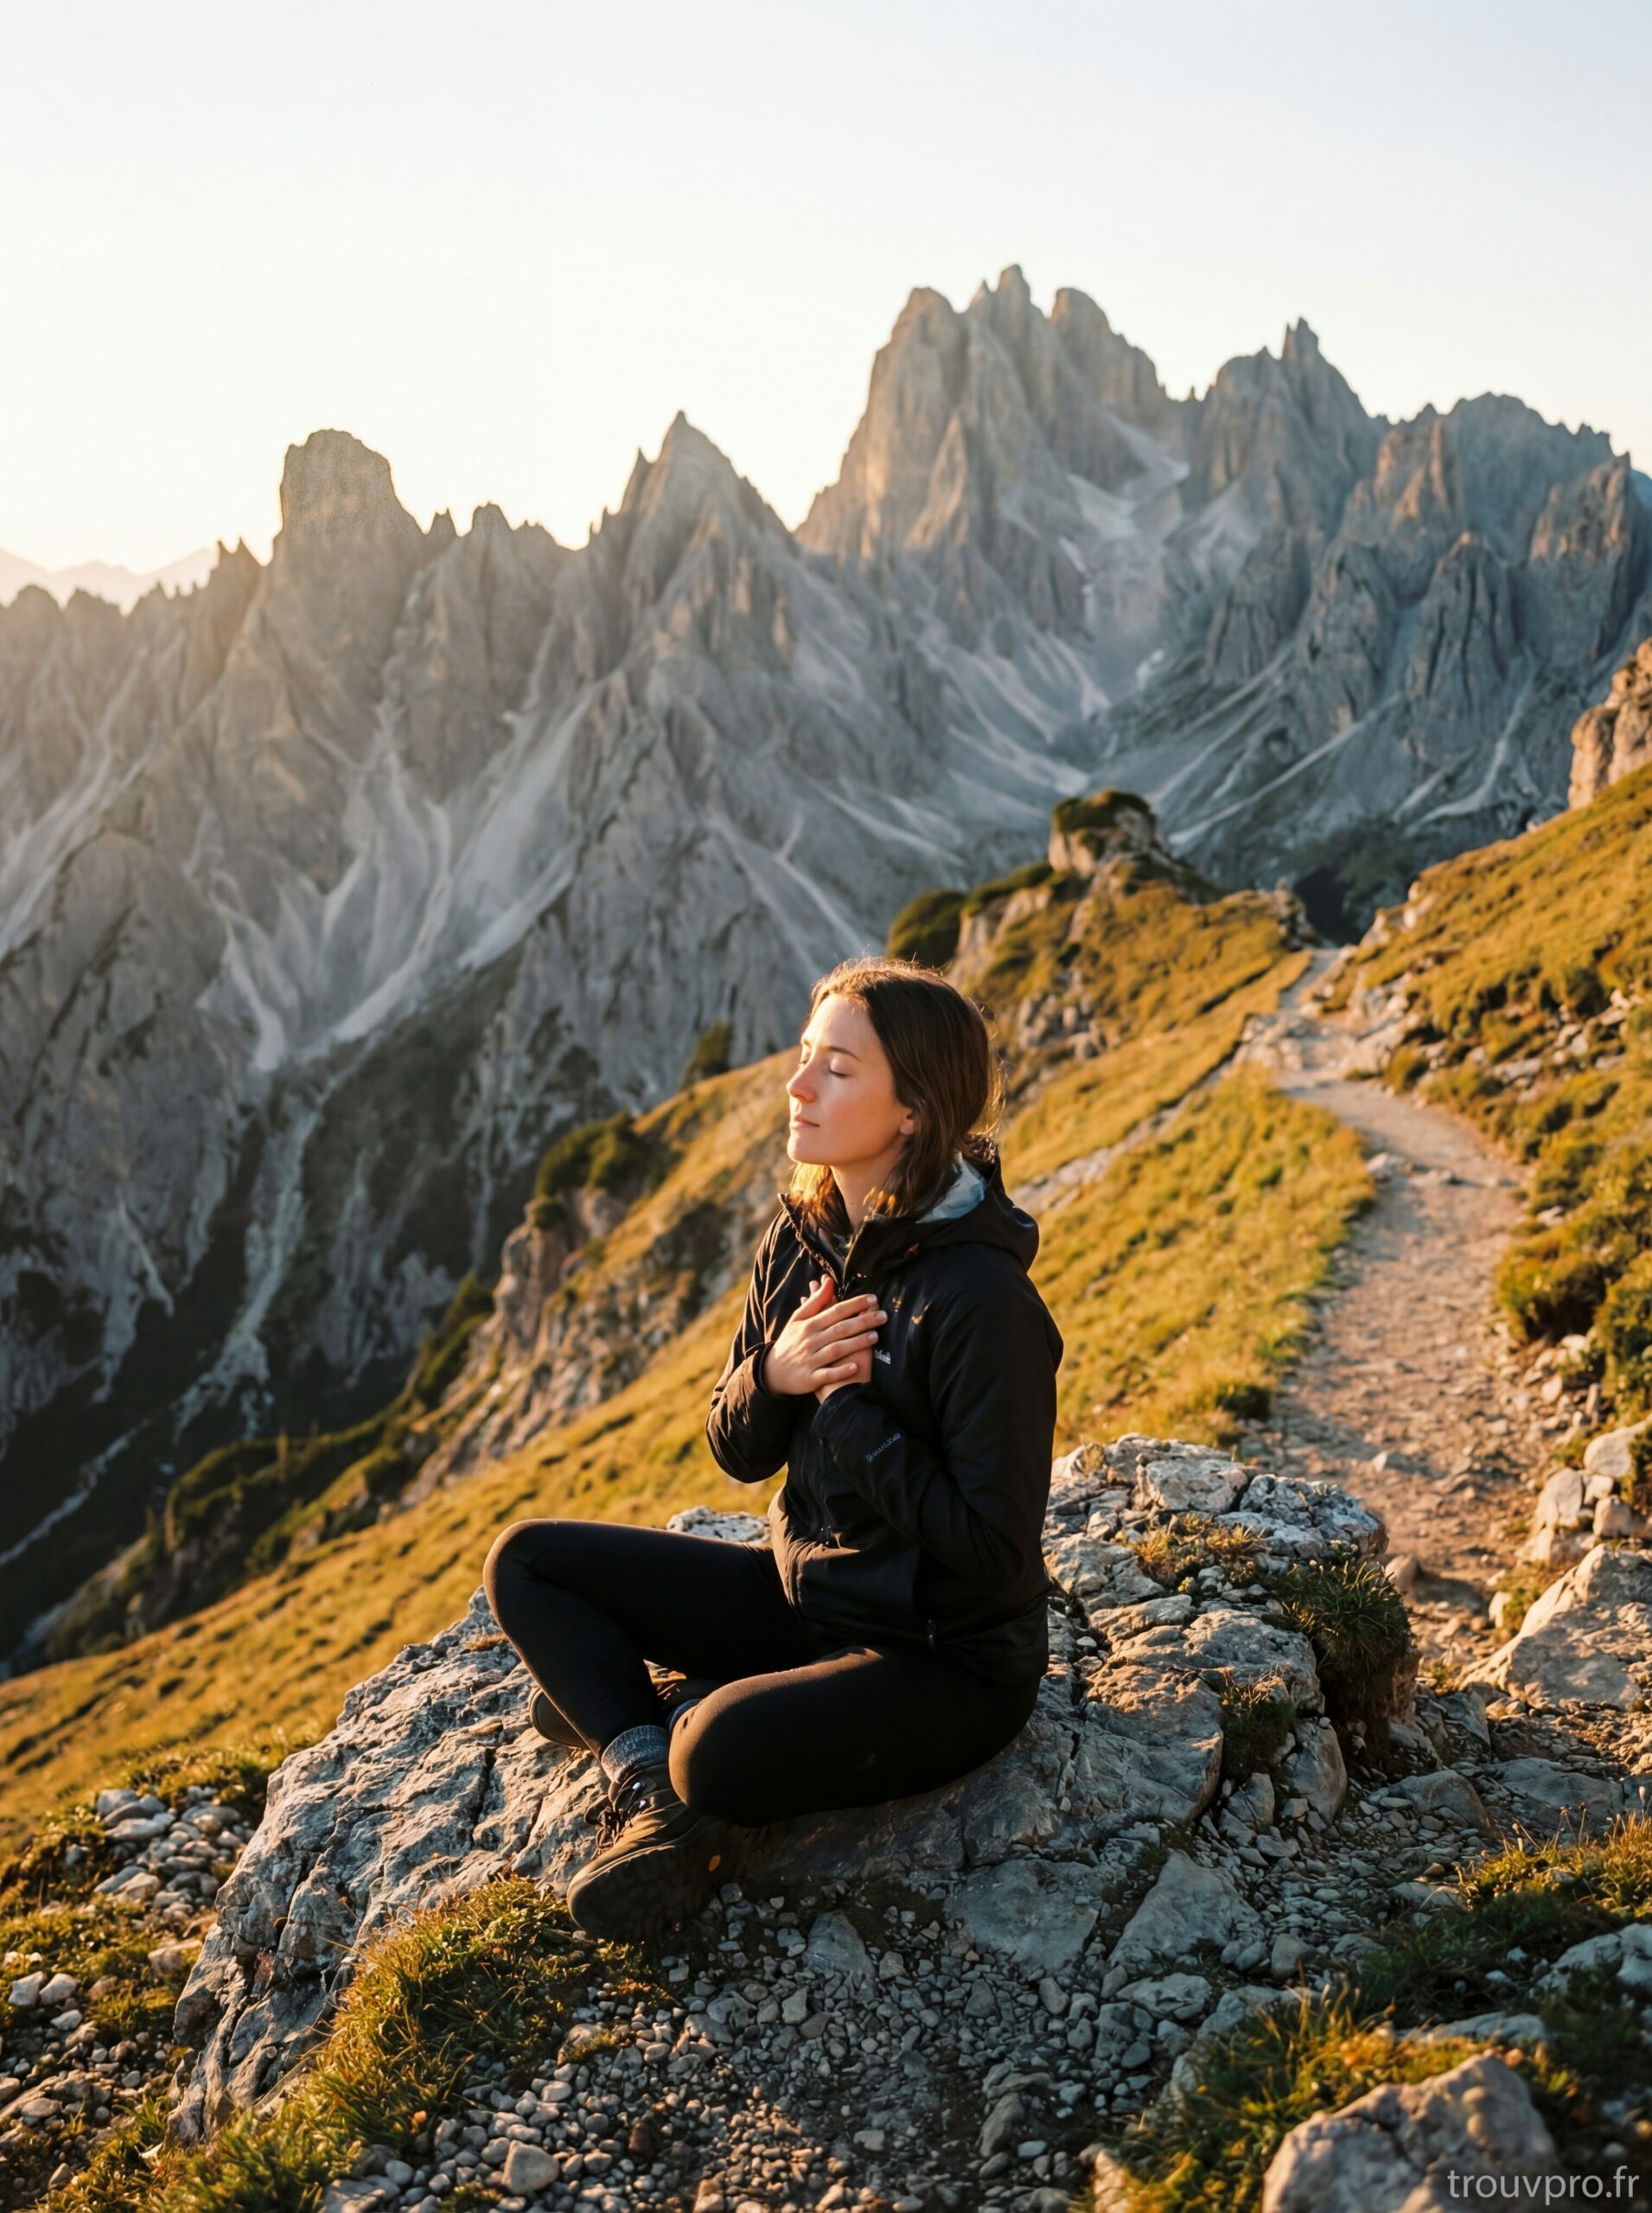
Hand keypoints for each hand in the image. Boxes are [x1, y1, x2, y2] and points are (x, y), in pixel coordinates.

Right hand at [760, 1275, 886, 1401]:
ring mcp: (810, 1360)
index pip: (835, 1310)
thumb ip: (816, 1301)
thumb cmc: (791, 1341)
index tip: (873, 1299)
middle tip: (883, 1316)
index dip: (855, 1304)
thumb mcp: (798, 1319)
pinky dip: (841, 1371)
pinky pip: (827, 1375)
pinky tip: (855, 1366)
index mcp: (809, 1324)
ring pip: (836, 1350)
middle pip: (840, 1328)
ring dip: (856, 1343)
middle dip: (863, 1321)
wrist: (773, 1371)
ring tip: (875, 1336)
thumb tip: (828, 1280)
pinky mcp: (810, 1378)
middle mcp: (811, 1340)